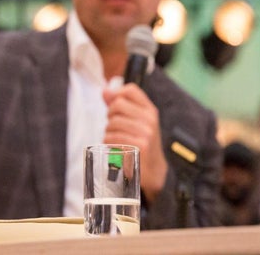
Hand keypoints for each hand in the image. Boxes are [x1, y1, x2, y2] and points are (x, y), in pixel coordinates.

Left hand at [102, 83, 167, 202]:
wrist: (153, 170)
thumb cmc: (140, 142)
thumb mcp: (135, 121)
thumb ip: (119, 104)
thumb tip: (105, 90)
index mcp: (150, 110)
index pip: (130, 90)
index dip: (117, 95)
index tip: (114, 107)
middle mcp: (150, 119)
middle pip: (117, 105)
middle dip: (110, 116)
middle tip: (115, 127)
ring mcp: (146, 133)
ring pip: (112, 122)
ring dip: (109, 132)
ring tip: (116, 139)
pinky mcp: (139, 146)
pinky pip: (112, 138)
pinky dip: (109, 143)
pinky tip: (116, 148)